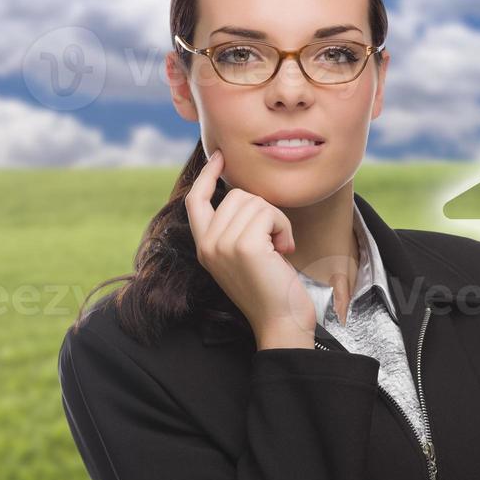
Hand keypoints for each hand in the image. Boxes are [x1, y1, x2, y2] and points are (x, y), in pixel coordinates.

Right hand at [184, 149, 315, 346]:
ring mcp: (223, 244)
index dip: (206, 176)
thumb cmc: (272, 290)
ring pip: (255, 201)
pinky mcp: (244, 246)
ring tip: (279, 248)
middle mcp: (208, 244)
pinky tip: (284, 250)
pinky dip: (284, 227)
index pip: (195, 201)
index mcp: (204, 247)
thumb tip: (244, 196)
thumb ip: (236, 230)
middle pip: (236, 195)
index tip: (220, 157)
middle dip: (264, 210)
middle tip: (275, 240)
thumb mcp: (245, 256)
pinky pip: (269, 212)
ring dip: (277, 220)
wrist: (281, 322)